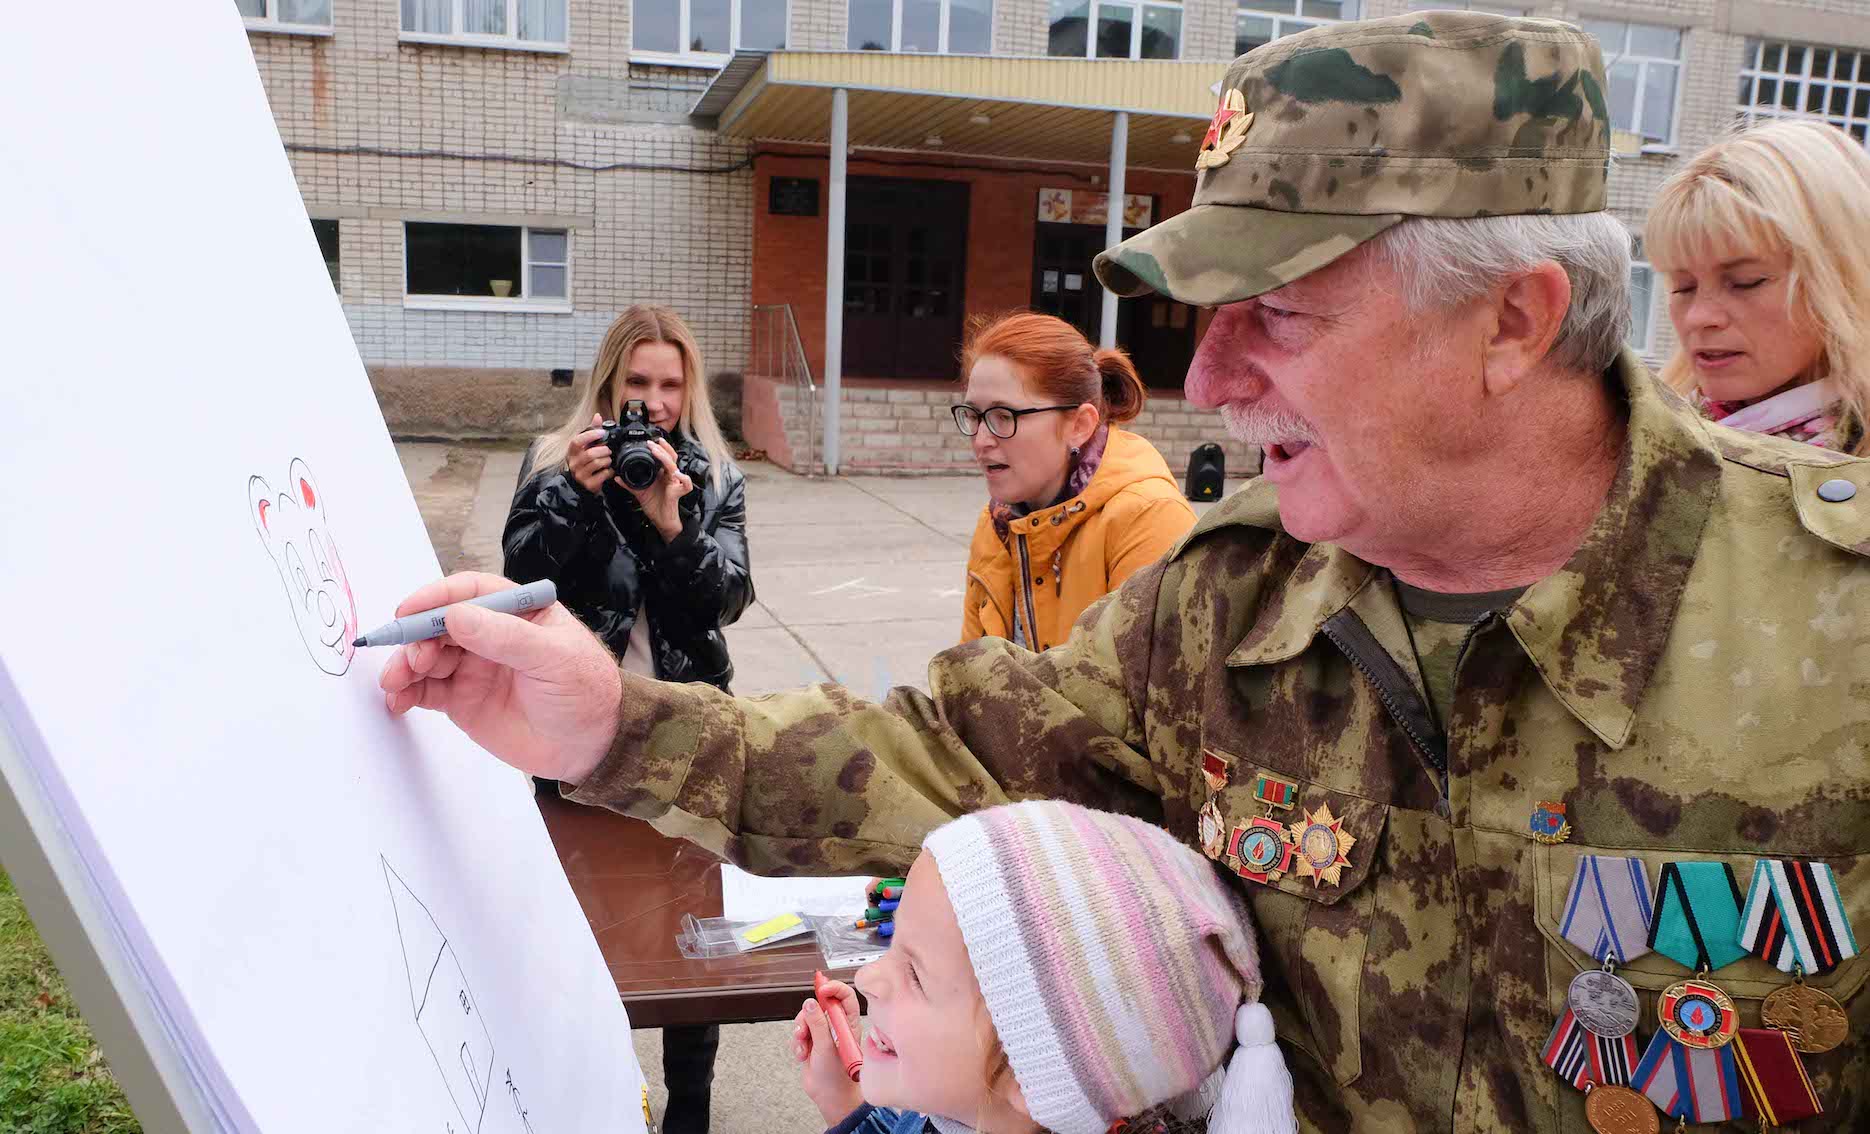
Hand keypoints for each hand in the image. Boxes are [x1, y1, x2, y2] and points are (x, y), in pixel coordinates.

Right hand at [378, 572, 620, 782]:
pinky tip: (398, 700)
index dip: (437, 597)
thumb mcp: (554, 658)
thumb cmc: (586, 691)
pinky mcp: (463, 699)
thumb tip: (455, 616)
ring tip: (397, 681)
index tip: (410, 610)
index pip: (471, 591)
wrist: (591, 746)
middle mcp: (491, 634)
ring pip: (428, 656)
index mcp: (518, 611)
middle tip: (411, 657)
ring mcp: (474, 666)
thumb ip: (505, 637)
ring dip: (406, 664)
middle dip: (417, 636)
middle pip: (440, 624)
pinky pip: (426, 690)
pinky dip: (406, 692)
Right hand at [567, 413, 611, 495]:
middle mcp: (574, 463)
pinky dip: (609, 471)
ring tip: (608, 460)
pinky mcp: (589, 484)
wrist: (580, 484)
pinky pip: (602, 475)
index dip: (590, 435)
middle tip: (608, 450)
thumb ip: (591, 431)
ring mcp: (580, 474)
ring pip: (597, 463)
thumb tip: (597, 416)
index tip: (602, 433)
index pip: (577, 441)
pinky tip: (609, 470)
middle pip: (590, 454)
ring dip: (607, 460)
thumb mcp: (585, 446)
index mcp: (572, 451)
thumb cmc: (584, 462)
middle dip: (603, 450)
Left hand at [621, 437, 692, 542]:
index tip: (649, 442)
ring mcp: (675, 483)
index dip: (659, 448)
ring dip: (666, 458)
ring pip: (675, 466)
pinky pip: (686, 484)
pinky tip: (676, 474)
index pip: (664, 456)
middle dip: (662, 448)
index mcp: (662, 474)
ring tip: (656, 452)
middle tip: (651, 443)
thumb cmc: (655, 505)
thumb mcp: (639, 492)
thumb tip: (617, 477)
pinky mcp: (678, 492)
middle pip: (671, 457)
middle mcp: (670, 476)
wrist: (661, 520)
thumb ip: (629, 484)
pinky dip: (683, 478)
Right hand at [792, 982, 863, 1124]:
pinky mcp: (811, 1043)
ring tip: (803, 1047)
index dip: (833, 988)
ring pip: (805, 1019)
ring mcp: (823, 1034)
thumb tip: (810, 1003)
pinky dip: (797, 1044)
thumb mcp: (826, 1046)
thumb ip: (818, 1023)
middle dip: (807, 1016)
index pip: (844, 996)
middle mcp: (836, 1026)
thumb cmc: (837, 1075)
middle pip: (819, 1006)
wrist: (829, 1096)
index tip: (821, 990)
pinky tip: (802, 1056)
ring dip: (800, 1032)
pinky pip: (798, 1034)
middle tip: (804, 1028)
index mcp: (848, 1023)